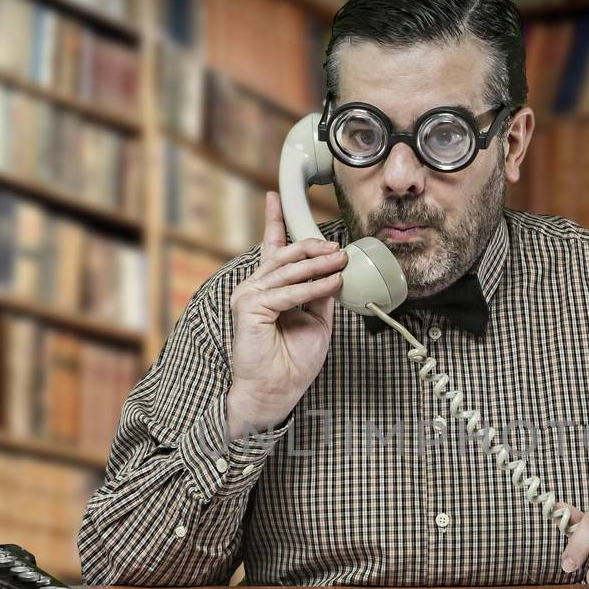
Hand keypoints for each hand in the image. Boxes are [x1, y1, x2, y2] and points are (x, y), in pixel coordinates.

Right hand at [225, 193, 346, 438]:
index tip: (276, 197)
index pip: (271, 249)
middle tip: (338, 249)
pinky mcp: (249, 307)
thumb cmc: (293, 361)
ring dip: (319, 265)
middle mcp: (254, 288)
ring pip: (288, 270)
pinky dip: (314, 287)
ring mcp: (248, 296)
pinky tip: (332, 283)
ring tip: (340, 262)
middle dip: (313, 247)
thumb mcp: (316, 321)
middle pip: (284, 255)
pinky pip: (289, 291)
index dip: (274, 221)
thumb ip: (319, 294)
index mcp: (267, 288)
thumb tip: (334, 272)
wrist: (277, 391)